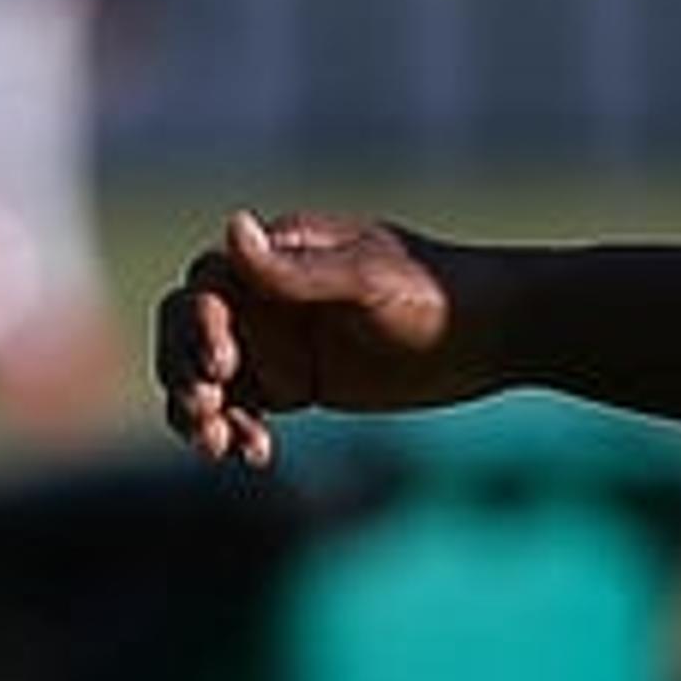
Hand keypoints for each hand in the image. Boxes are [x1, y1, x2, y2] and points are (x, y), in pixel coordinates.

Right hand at [154, 210, 488, 466]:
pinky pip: (242, 409)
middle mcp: (269, 296)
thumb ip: (299, 270)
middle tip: (207, 413)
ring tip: (219, 446)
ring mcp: (279, 342)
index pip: (206, 288)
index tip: (222, 366)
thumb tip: (232, 226)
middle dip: (183, 374)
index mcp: (279, 255)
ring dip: (198, 411)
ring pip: (206, 378)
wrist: (497, 335)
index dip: (197, 327)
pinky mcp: (296, 384)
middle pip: (188, 333)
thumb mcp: (368, 282)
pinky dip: (235, 432)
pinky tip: (255, 454)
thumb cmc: (438, 293)